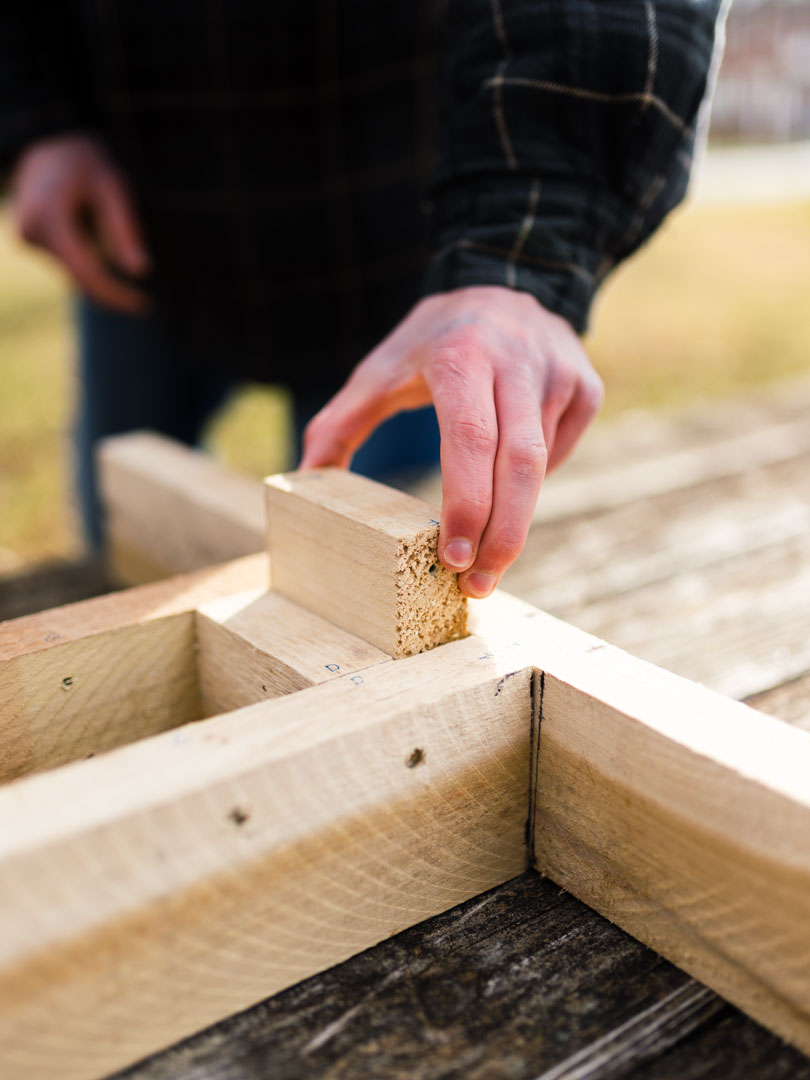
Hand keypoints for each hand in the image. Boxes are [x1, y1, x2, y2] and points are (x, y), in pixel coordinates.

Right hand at [12, 134, 150, 312]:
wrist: (45, 141)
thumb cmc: (85, 160)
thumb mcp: (113, 186)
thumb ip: (125, 228)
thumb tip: (141, 271)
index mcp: (50, 215)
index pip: (86, 270)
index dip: (116, 293)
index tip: (143, 305)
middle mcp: (31, 230)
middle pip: (78, 277)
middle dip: (111, 291)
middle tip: (143, 303)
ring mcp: (26, 237)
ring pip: (71, 272)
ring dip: (98, 270)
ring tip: (101, 224)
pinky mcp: (28, 240)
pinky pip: (64, 261)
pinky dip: (85, 260)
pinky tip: (88, 228)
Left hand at [301, 285, 602, 597]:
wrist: (504, 282)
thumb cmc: (434, 341)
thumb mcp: (381, 369)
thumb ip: (340, 422)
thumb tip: (303, 477)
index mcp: (462, 357)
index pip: (470, 439)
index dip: (466, 502)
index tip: (451, 558)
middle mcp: (517, 363)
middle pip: (519, 465)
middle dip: (500, 536)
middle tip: (476, 586)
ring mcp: (559, 375)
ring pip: (542, 467)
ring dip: (515, 523)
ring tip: (487, 566)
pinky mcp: (585, 388)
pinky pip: (560, 454)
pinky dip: (534, 486)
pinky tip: (509, 493)